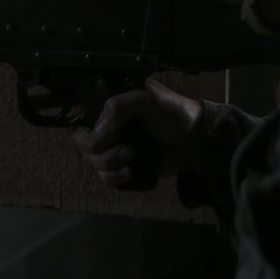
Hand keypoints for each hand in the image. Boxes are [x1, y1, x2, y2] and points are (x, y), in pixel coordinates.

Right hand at [71, 78, 202, 187]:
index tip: (112, 132)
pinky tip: (131, 171)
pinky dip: (115, 178)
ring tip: (133, 155)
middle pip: (84, 146)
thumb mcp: (148, 99)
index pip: (82, 121)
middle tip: (125, 146)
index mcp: (112, 109)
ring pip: (94, 164)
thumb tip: (99, 131)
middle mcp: (110, 129)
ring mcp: (118, 149)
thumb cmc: (174, 113)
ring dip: (111, 163)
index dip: (90, 132)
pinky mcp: (127, 167)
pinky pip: (107, 179)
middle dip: (101, 150)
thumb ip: (120, 105)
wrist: (197, 140)